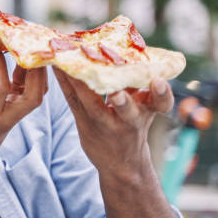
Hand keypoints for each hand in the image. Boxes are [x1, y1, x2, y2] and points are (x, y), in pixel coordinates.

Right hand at [0, 34, 47, 177]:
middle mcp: (6, 119)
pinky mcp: (22, 111)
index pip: (0, 89)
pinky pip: (34, 91)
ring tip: (26, 46)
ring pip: (39, 93)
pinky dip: (32, 72)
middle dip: (34, 69)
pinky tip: (21, 56)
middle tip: (24, 44)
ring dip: (37, 69)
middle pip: (34, 96)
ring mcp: (18, 117)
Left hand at [53, 68, 173, 180]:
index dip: (162, 93)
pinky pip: (73, 100)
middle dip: (123, 101)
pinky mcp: (84, 123)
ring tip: (69, 62)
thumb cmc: (133, 125)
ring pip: (92, 104)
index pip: (161, 103)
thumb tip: (133, 53)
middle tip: (116, 91)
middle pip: (127, 112)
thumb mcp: (144, 108)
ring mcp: (105, 124)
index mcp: (147, 111)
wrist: (122, 164)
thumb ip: (140, 84)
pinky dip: (64, 83)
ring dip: (80, 83)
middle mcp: (128, 120)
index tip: (160, 81)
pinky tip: (55, 66)